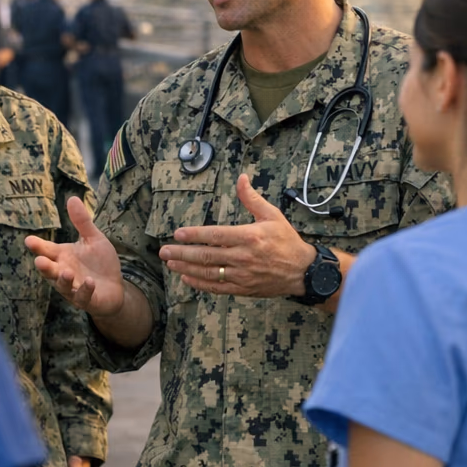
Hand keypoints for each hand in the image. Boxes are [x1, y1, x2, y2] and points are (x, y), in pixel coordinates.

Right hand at [26, 197, 125, 317]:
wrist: (115, 288)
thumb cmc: (100, 263)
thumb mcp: (93, 239)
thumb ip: (82, 222)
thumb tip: (72, 198)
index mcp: (63, 257)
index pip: (47, 250)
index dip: (38, 246)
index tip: (29, 240)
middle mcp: (64, 272)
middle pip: (50, 271)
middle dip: (44, 267)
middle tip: (40, 261)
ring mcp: (74, 288)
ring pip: (63, 286)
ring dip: (63, 280)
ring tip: (66, 272)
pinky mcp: (87, 300)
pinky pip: (83, 297)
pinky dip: (85, 290)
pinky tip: (89, 282)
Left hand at [159, 174, 315, 296]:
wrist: (302, 271)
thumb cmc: (286, 240)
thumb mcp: (272, 214)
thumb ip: (252, 198)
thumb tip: (241, 177)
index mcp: (249, 237)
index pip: (215, 236)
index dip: (195, 235)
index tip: (178, 234)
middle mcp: (243, 257)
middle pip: (206, 256)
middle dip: (182, 253)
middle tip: (163, 251)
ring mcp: (242, 275)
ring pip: (208, 273)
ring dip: (186, 268)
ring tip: (170, 263)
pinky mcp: (243, 288)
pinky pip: (217, 288)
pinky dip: (200, 284)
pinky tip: (186, 278)